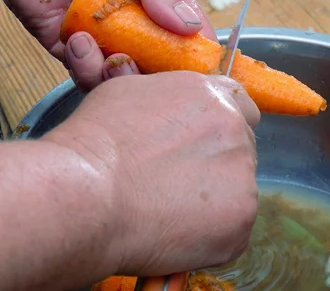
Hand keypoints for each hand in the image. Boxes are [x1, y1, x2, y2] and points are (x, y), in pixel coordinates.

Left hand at [0, 0, 215, 90]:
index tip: (206, 76)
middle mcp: (131, 20)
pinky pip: (86, 73)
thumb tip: (189, 25)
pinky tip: (78, 41)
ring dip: (119, 74)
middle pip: (157, 63)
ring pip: (122, 76)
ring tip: (110, 54)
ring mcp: (101, 37)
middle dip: (156, 74)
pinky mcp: (69, 48)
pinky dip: (86, 67)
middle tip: (148, 68)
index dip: (198, 55)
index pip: (186, 32)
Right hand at [43, 71, 259, 275]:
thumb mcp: (127, 93)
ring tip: (164, 210)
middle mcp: (235, 132)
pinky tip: (170, 232)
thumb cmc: (95, 143)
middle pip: (239, 148)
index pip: (238, 106)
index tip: (198, 144)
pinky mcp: (239, 224)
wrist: (87, 192)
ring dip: (211, 201)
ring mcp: (242, 180)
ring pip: (235, 192)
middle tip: (175, 181)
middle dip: (215, 163)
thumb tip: (169, 113)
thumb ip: (166, 99)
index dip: (217, 127)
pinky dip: (207, 236)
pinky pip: (230, 232)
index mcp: (210, 96)